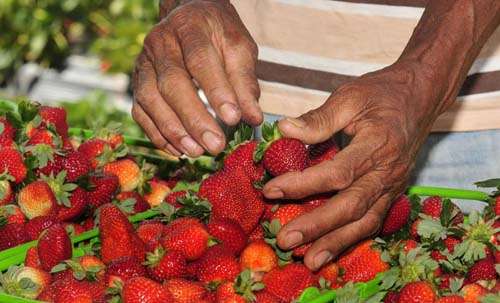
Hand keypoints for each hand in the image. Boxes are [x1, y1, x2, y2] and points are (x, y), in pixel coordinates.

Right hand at [132, 0, 261, 156]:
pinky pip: (140, 111)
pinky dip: (157, 133)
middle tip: (215, 145)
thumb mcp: (239, 47)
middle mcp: (160, 42)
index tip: (233, 119)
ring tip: (197, 151)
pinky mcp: (136, 82)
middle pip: (172, 83)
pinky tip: (177, 149)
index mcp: (189, 27)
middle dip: (194, 119)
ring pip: (150, 99)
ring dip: (173, 130)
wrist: (189, 18)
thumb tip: (252, 118)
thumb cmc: (218, 34)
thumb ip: (245, 81)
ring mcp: (143, 62)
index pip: (200, 60)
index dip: (216, 91)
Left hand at [262, 61, 441, 270]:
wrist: (421, 96)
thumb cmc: (382, 94)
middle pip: (351, 205)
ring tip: (309, 260)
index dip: (302, 184)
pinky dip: (351, 238)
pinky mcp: (391, 193)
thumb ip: (318, 118)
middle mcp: (388, 171)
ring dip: (336, 243)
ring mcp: (392, 186)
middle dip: (317, 226)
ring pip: (365, 221)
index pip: (337, 172)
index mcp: (377, 144)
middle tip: (285, 240)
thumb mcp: (350, 96)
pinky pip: (371, 221)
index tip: (270, 190)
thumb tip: (283, 130)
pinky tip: (329, 249)